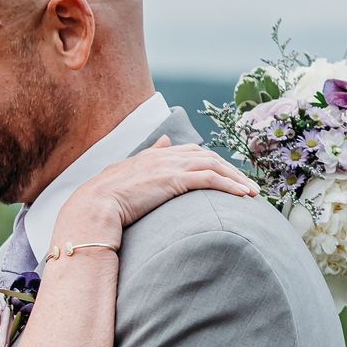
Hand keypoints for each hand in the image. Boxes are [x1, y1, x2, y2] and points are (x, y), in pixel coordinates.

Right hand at [60, 136, 257, 235]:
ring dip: (236, 179)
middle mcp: (165, 155)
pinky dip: (230, 185)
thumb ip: (148, 156)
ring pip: (214, 166)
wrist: (94, 206)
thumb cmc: (104, 198)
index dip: (214, 163)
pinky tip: (242, 195)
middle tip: (249, 186)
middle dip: (232, 171)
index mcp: (155, 154)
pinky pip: (210, 179)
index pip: (193, 152)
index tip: (229, 177)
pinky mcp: (174, 180)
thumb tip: (162, 141)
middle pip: (209, 157)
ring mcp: (170, 166)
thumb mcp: (127, 171)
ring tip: (252, 194)